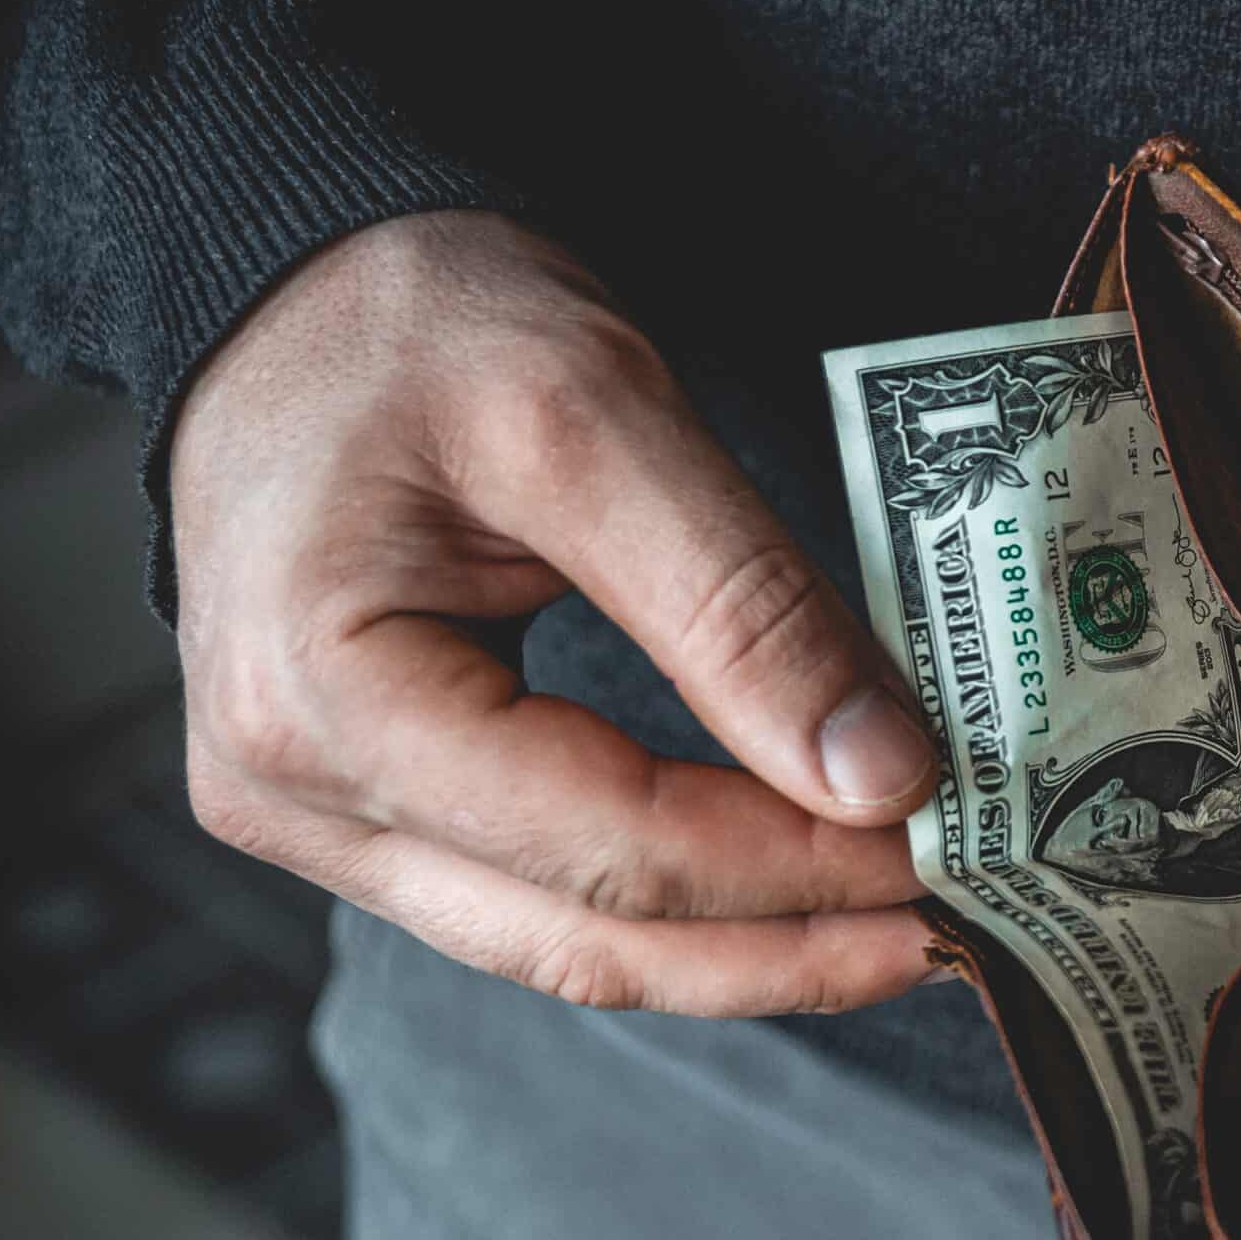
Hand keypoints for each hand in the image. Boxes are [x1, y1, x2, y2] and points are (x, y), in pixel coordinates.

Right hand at [171, 212, 939, 1016]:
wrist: (295, 290)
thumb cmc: (417, 319)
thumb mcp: (595, 414)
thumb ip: (739, 604)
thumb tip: (879, 777)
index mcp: (320, 695)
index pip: (608, 845)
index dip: (793, 868)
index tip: (940, 851)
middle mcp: (290, 791)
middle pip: (585, 937)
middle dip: (787, 941)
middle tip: (950, 925)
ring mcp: (314, 818)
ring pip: (564, 946)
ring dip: (743, 949)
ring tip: (893, 929)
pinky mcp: (364, 811)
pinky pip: (538, 902)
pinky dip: (676, 907)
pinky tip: (787, 893)